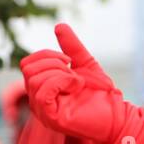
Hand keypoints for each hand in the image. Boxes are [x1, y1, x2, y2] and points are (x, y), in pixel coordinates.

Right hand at [20, 24, 126, 143]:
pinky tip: (76, 86)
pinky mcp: (51, 118)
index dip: (46, 55)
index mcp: (41, 88)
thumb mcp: (85, 64)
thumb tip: (59, 26)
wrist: (117, 114)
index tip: (69, 61)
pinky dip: (61, 82)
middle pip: (27, 69)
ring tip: (77, 82)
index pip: (27, 63)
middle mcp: (37, 100)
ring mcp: (42, 111)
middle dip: (53, 63)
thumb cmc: (100, 93)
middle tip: (73, 72)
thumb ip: (71, 46)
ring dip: (60, 74)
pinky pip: (43, 92)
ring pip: (34, 79)